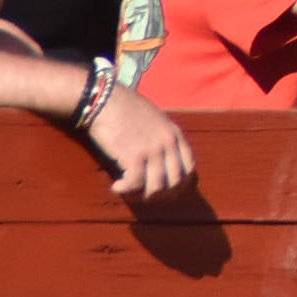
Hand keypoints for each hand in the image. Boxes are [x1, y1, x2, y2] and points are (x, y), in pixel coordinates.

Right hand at [85, 85, 197, 201]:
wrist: (106, 100)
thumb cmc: (126, 110)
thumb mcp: (156, 121)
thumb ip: (163, 139)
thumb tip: (163, 163)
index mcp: (176, 134)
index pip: (190, 168)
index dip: (180, 185)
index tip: (165, 191)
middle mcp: (168, 143)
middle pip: (175, 182)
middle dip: (161, 195)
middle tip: (144, 195)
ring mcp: (153, 150)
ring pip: (157, 187)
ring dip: (142, 195)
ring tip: (129, 191)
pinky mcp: (134, 156)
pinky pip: (136, 184)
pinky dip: (126, 190)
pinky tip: (116, 187)